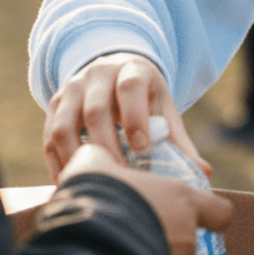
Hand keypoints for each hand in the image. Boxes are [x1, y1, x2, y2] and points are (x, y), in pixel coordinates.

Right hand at [43, 52, 209, 180]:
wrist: (113, 69)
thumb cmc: (144, 96)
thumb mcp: (162, 106)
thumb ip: (178, 139)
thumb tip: (204, 173)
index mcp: (131, 70)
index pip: (130, 87)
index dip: (134, 116)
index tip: (142, 147)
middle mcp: (97, 75)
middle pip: (95, 110)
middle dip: (107, 146)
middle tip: (120, 176)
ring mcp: (72, 88)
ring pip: (65, 125)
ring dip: (78, 158)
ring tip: (93, 184)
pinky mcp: (55, 104)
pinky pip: (49, 135)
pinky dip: (58, 162)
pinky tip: (72, 182)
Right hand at [58, 144, 231, 254]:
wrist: (83, 243)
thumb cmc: (97, 197)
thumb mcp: (95, 166)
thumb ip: (105, 159)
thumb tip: (96, 153)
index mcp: (182, 201)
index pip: (220, 211)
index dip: (211, 213)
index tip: (199, 215)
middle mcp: (186, 238)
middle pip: (188, 243)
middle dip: (166, 241)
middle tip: (137, 236)